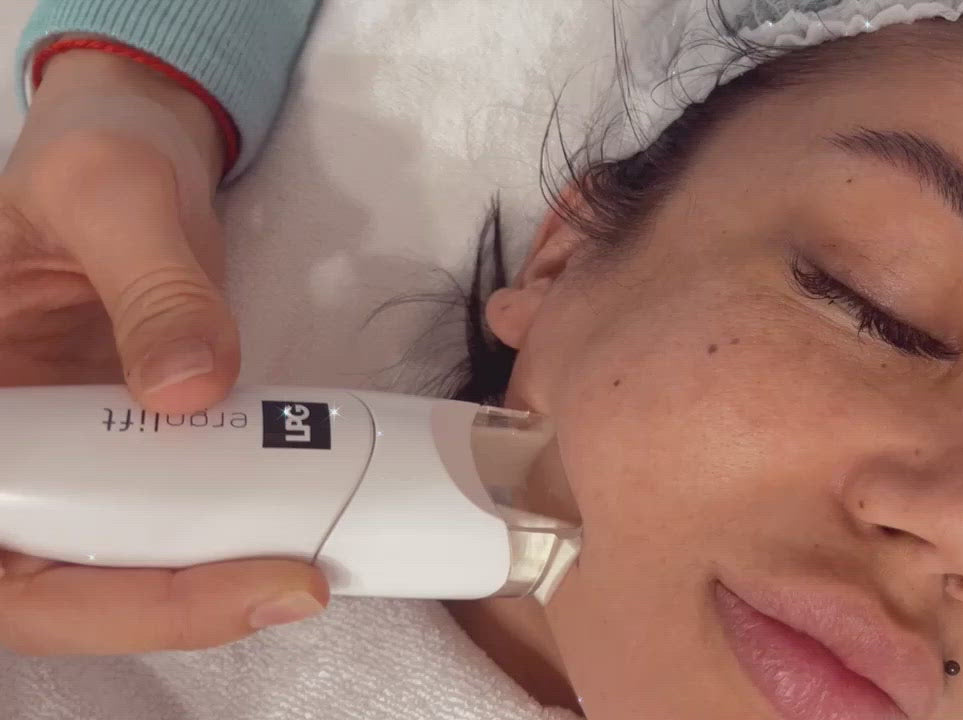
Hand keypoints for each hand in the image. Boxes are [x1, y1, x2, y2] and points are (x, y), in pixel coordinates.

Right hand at [0, 50, 326, 653]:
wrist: (138, 144)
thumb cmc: (98, 149)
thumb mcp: (116, 194)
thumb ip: (153, 285)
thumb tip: (190, 391)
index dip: (80, 592)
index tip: (196, 579)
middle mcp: (2, 449)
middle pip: (42, 587)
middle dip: (161, 605)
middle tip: (290, 583)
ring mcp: (55, 455)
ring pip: (102, 570)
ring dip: (200, 587)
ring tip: (302, 571)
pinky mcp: (117, 450)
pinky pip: (157, 523)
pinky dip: (219, 542)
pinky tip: (289, 532)